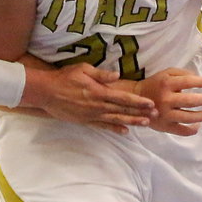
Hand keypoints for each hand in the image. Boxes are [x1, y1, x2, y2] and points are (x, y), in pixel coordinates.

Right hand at [25, 63, 154, 133]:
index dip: (138, 101)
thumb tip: (118, 75)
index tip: (151, 104)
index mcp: (98, 92)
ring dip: (131, 122)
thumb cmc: (64, 77)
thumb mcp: (83, 69)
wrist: (46, 92)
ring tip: (145, 124)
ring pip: (115, 120)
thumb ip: (101, 74)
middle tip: (155, 115)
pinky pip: (103, 126)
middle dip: (140, 113)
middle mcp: (97, 106)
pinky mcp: (85, 121)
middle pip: (123, 110)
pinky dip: (114, 129)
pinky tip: (125, 131)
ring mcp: (92, 115)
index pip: (123, 98)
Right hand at [136, 68, 201, 136]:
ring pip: (188, 118)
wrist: (135, 99)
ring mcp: (165, 114)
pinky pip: (182, 131)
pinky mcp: (164, 126)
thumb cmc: (155, 85)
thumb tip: (198, 78)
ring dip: (201, 116)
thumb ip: (182, 73)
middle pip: (190, 101)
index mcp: (166, 84)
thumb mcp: (166, 73)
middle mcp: (166, 99)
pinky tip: (197, 125)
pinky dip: (192, 130)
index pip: (188, 82)